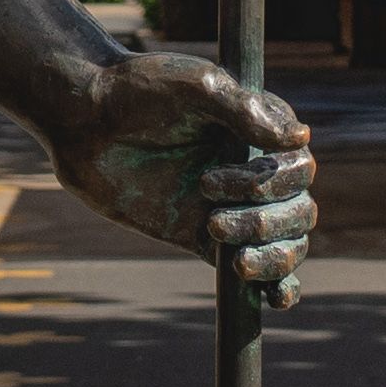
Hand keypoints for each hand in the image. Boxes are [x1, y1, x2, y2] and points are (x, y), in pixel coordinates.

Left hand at [55, 43, 317, 311]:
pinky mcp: (205, 236)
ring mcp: (233, 205)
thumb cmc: (138, 93)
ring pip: (285, 242)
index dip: (272, 183)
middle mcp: (255, 169)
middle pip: (299, 211)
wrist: (84, 123)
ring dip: (270, 256)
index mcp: (262, 130)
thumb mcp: (194, 88)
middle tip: (211, 217)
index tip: (211, 176)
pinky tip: (278, 298)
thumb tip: (301, 139)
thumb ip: (244, 111)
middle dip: (265, 223)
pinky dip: (276, 286)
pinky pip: (255, 268)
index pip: (299, 168)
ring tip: (231, 256)